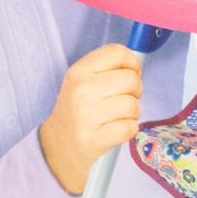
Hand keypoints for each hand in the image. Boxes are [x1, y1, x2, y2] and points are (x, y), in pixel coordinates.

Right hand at [39, 42, 142, 194]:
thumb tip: (137, 67)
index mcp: (78, 71)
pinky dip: (129, 129)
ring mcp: (86, 116)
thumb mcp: (82, 81)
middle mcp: (81, 90)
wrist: (59, 145)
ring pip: (133, 105)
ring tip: (117, 116)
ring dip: (132, 113)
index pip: (118, 53)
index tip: (128, 74)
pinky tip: (115, 130)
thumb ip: (108, 69)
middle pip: (131, 80)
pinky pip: (130, 127)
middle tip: (122, 99)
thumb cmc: (78, 110)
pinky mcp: (95, 139)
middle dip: (135, 91)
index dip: (132, 63)